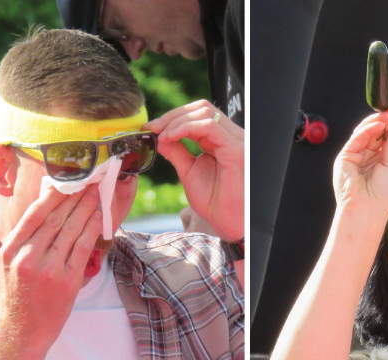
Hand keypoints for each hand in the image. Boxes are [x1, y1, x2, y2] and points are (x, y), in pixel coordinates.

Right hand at [0, 185, 102, 351]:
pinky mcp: (66, 281)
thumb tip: (49, 208)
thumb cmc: (20, 297)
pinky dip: (92, 230)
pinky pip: (82, 248)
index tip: (68, 180)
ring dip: (87, 209)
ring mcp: (47, 269)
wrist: (21, 333)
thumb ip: (26, 240)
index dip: (54, 194)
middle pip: (55, 218)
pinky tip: (100, 218)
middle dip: (75, 197)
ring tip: (97, 194)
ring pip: (70, 230)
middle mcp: (26, 257)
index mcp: (10, 249)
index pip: (34, 214)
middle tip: (90, 181)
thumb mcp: (12, 264)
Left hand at [146, 100, 243, 242]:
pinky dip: (185, 128)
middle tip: (153, 128)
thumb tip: (159, 136)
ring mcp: (236, 141)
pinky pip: (209, 126)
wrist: (228, 223)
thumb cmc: (215, 203)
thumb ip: (177, 152)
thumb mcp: (189, 172)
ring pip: (205, 112)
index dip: (173, 117)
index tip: (151, 128)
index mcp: (222, 141)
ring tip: (161, 135)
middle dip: (173, 115)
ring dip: (176, 120)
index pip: (199, 115)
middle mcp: (232, 137)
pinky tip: (171, 138)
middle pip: (202, 108)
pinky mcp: (236, 149)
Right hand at [332, 105, 387, 232]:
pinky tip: (378, 125)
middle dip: (383, 120)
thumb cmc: (381, 196)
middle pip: (372, 133)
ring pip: (363, 134)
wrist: (367, 210)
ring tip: (387, 115)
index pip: (382, 138)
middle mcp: (365, 158)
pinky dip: (366, 130)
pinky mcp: (344, 158)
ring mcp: (353, 157)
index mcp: (377, 161)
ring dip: (375, 122)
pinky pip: (355, 139)